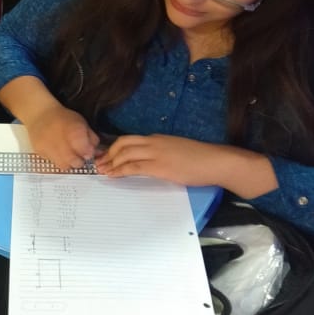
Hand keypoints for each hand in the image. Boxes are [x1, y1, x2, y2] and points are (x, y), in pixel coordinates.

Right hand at [26, 104, 100, 170]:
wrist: (40, 114)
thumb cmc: (63, 118)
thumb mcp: (81, 122)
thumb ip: (91, 138)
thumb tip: (97, 152)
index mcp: (75, 132)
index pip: (87, 153)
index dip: (89, 154)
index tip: (88, 152)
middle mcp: (62, 141)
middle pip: (76, 162)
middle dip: (80, 161)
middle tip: (78, 155)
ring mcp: (50, 148)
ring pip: (64, 166)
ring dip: (68, 163)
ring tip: (68, 155)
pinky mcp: (41, 152)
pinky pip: (52, 163)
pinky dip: (57, 160)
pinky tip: (57, 152)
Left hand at [96, 134, 257, 187]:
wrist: (216, 161)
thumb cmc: (199, 159)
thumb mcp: (175, 151)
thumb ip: (160, 154)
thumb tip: (147, 163)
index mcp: (157, 138)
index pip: (128, 140)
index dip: (113, 148)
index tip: (104, 156)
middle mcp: (154, 142)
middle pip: (122, 144)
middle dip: (107, 154)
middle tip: (97, 164)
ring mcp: (157, 153)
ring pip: (125, 154)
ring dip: (110, 163)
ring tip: (101, 171)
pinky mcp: (160, 166)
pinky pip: (134, 166)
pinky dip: (120, 170)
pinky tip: (113, 175)